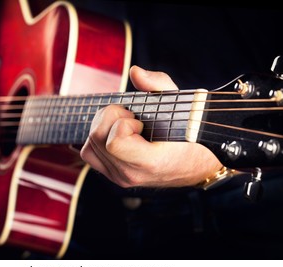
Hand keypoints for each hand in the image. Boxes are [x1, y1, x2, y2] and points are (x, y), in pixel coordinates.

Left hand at [80, 65, 222, 187]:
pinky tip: (116, 133)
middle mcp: (131, 174)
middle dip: (111, 118)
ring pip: (89, 144)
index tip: (139, 121)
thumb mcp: (180, 104)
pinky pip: (89, 153)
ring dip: (104, 126)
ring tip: (127, 125)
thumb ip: (158, 85)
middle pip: (96, 138)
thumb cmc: (188, 134)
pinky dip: (97, 138)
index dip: (122, 123)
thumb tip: (135, 72)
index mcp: (149, 163)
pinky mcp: (112, 175)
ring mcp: (120, 178)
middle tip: (132, 117)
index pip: (114, 142)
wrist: (194, 165)